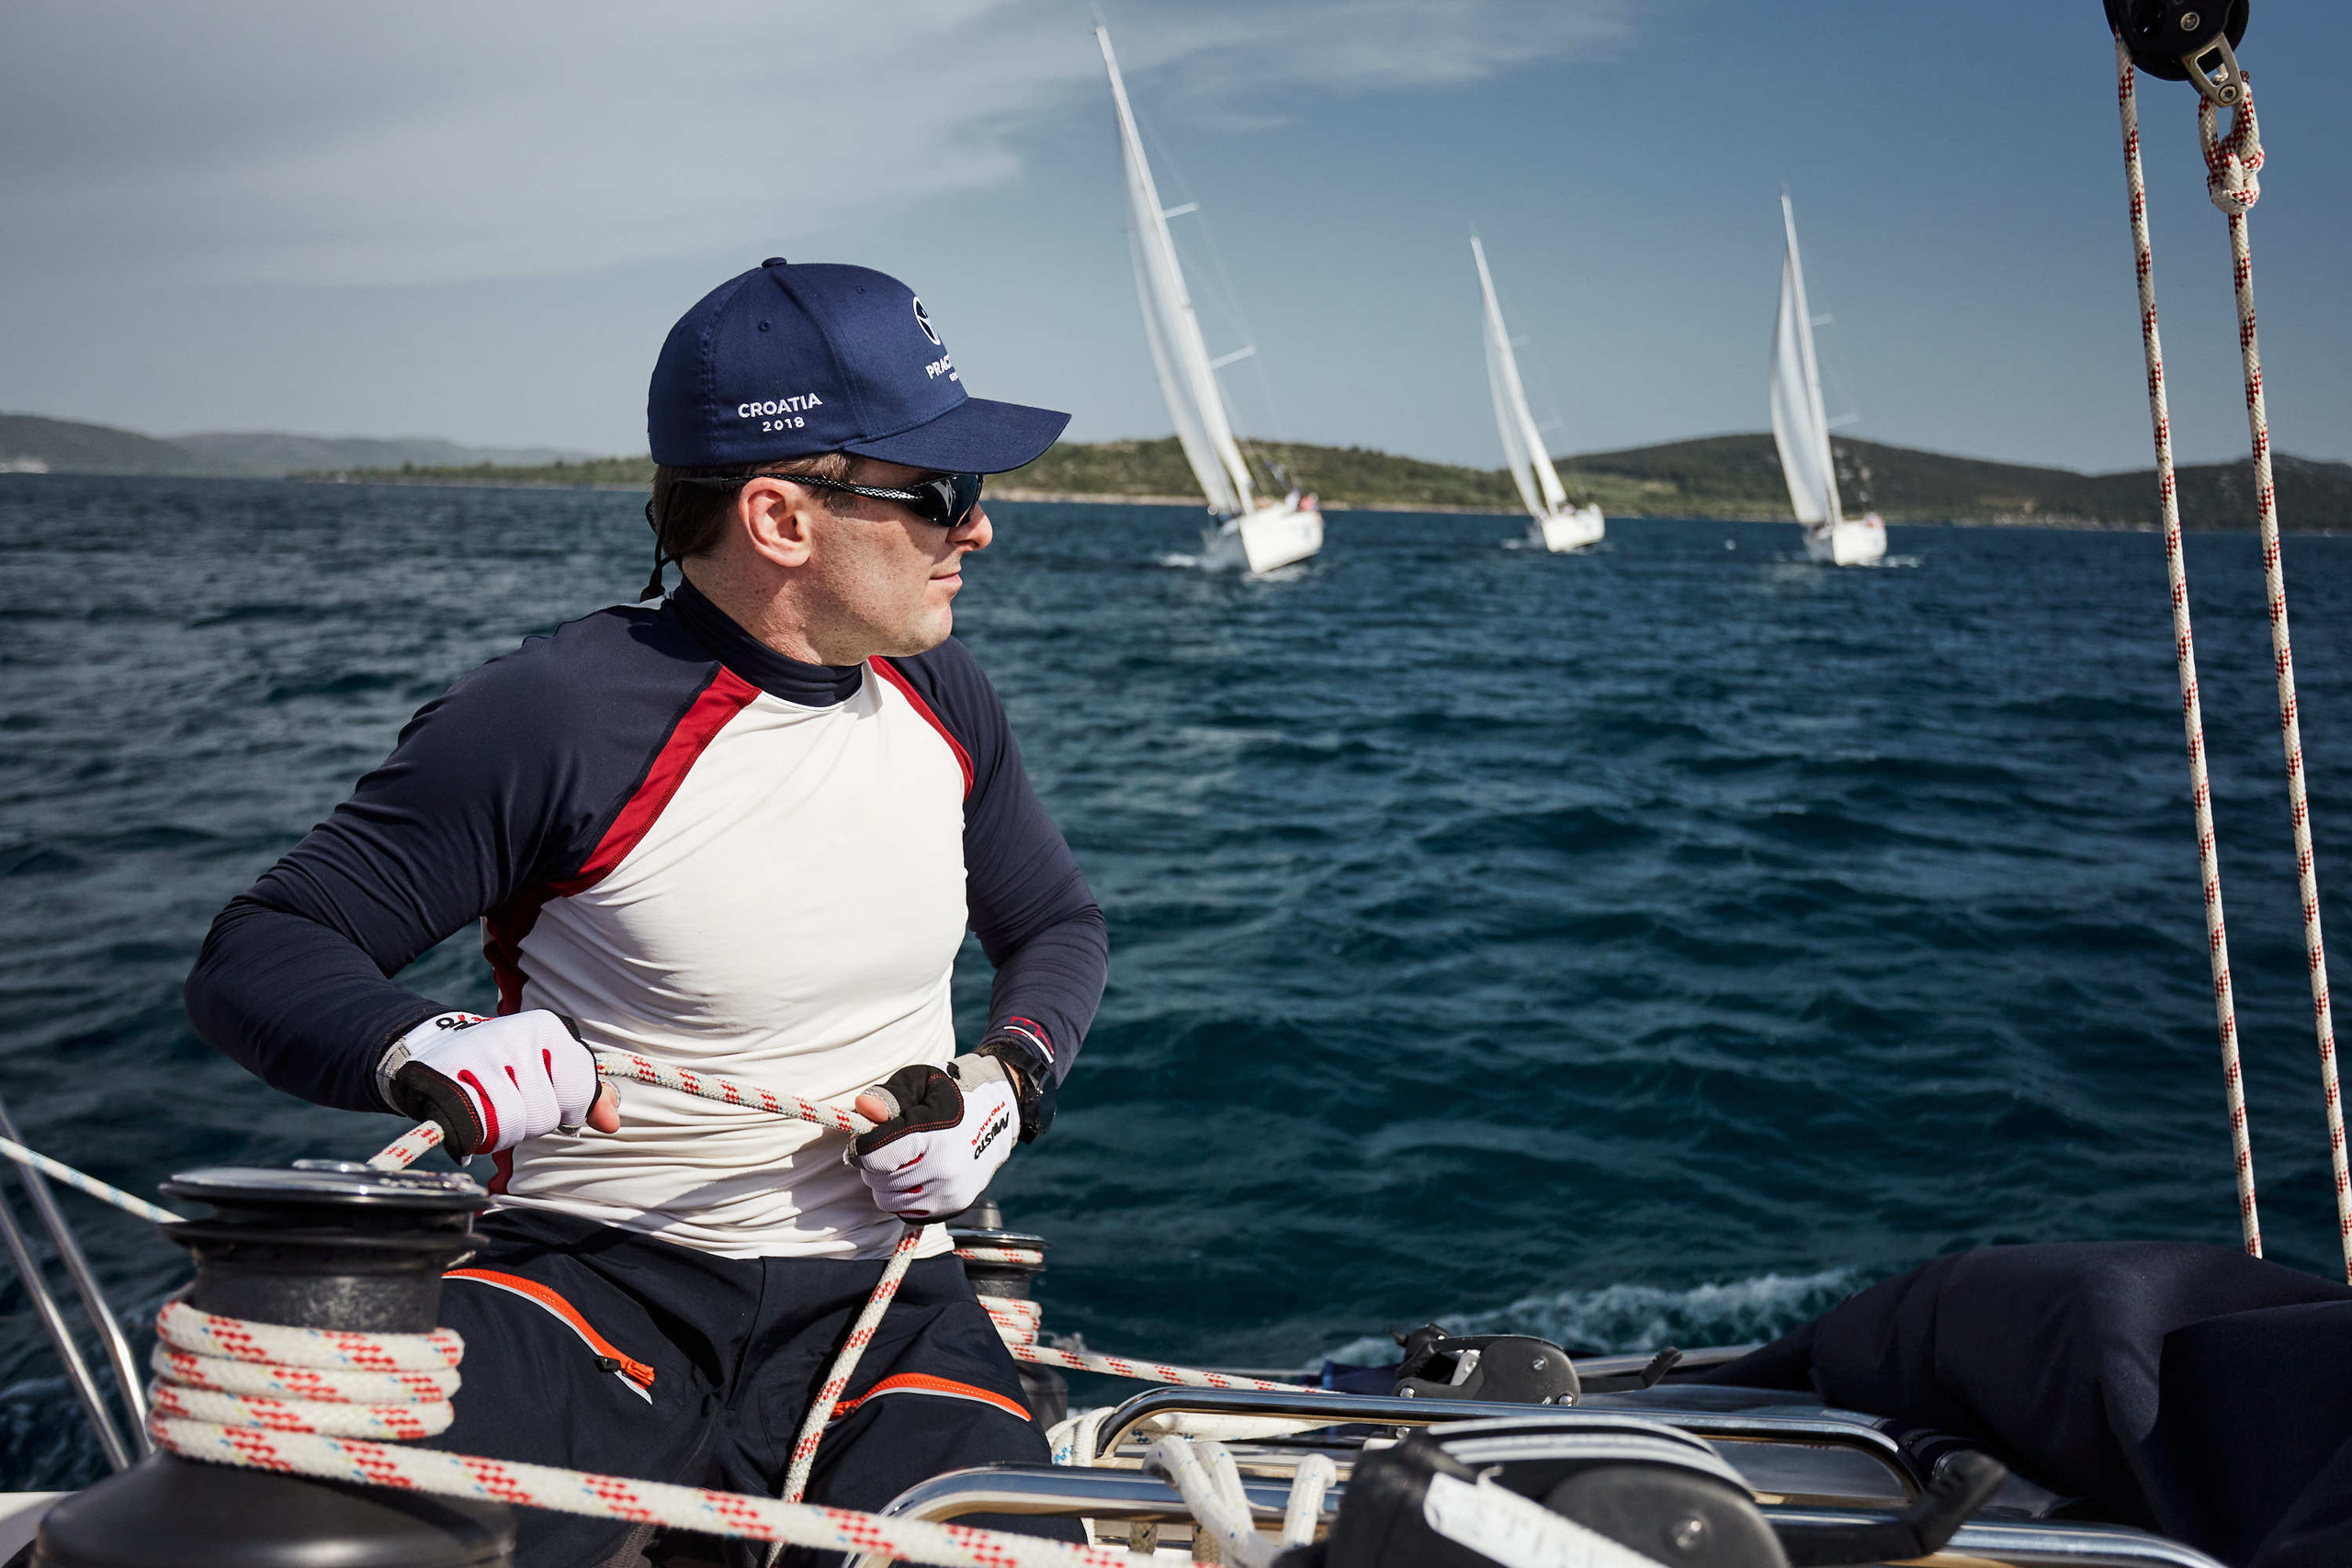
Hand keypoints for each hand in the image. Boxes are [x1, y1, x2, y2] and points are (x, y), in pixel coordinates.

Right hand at [381, 1010, 617, 1158]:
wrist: (433, 1048)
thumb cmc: (506, 1064)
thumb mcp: (551, 1067)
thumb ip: (586, 1094)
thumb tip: (612, 1123)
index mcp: (548, 1028)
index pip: (579, 1093)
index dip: (567, 1110)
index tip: (549, 1098)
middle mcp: (515, 1035)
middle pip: (545, 1115)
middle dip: (531, 1123)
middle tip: (511, 1103)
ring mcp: (478, 1055)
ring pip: (512, 1125)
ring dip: (503, 1133)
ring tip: (490, 1110)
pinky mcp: (446, 1080)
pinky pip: (478, 1129)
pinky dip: (476, 1138)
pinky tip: (470, 1125)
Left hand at [850, 1055, 1018, 1221]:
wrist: (996, 1117)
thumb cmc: (951, 1097)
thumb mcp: (921, 1082)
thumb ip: (890, 1096)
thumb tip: (865, 1110)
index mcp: (932, 1135)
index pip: (874, 1155)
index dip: (862, 1146)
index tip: (866, 1138)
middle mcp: (942, 1169)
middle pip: (877, 1179)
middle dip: (874, 1163)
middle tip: (888, 1146)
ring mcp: (948, 1192)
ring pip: (887, 1200)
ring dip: (885, 1182)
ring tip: (901, 1162)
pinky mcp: (952, 1207)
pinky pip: (905, 1212)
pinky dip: (902, 1197)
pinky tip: (914, 1177)